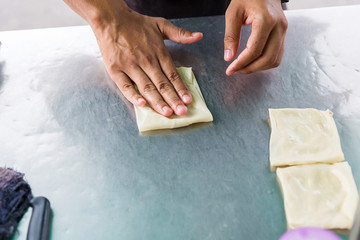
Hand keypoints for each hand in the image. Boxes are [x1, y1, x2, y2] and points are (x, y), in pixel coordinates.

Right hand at [65, 0, 202, 116]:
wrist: (110, 18)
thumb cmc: (136, 23)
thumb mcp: (161, 24)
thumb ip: (180, 34)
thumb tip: (198, 36)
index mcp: (158, 52)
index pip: (172, 74)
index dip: (181, 88)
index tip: (188, 100)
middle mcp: (146, 60)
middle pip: (162, 84)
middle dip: (173, 99)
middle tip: (181, 112)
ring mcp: (130, 66)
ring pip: (147, 87)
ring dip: (158, 101)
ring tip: (167, 113)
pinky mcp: (116, 69)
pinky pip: (125, 86)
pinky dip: (133, 95)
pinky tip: (142, 104)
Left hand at [224, 0, 287, 74]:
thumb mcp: (233, 13)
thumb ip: (230, 36)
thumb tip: (228, 57)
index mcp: (266, 20)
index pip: (254, 50)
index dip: (241, 63)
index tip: (230, 69)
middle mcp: (278, 27)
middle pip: (267, 58)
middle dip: (249, 68)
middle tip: (235, 70)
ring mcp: (283, 31)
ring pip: (274, 60)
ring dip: (258, 67)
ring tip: (243, 67)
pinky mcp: (283, 34)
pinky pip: (277, 54)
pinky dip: (264, 62)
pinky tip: (252, 61)